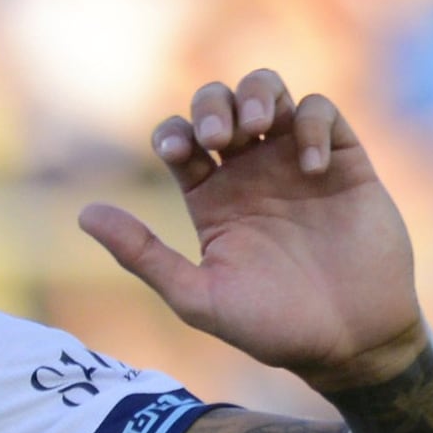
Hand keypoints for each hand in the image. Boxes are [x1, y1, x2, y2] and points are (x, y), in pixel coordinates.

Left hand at [79, 72, 427, 390]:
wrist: (350, 340)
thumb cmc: (272, 328)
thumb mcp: (198, 297)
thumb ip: (142, 255)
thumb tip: (83, 215)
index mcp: (211, 201)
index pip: (181, 141)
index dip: (174, 132)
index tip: (180, 153)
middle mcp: (250, 175)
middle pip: (219, 104)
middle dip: (212, 106)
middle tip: (218, 140)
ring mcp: (295, 163)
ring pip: (269, 92)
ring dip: (256, 94)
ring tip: (255, 127)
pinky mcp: (343, 161)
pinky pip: (320, 111)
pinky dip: (310, 122)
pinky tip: (310, 167)